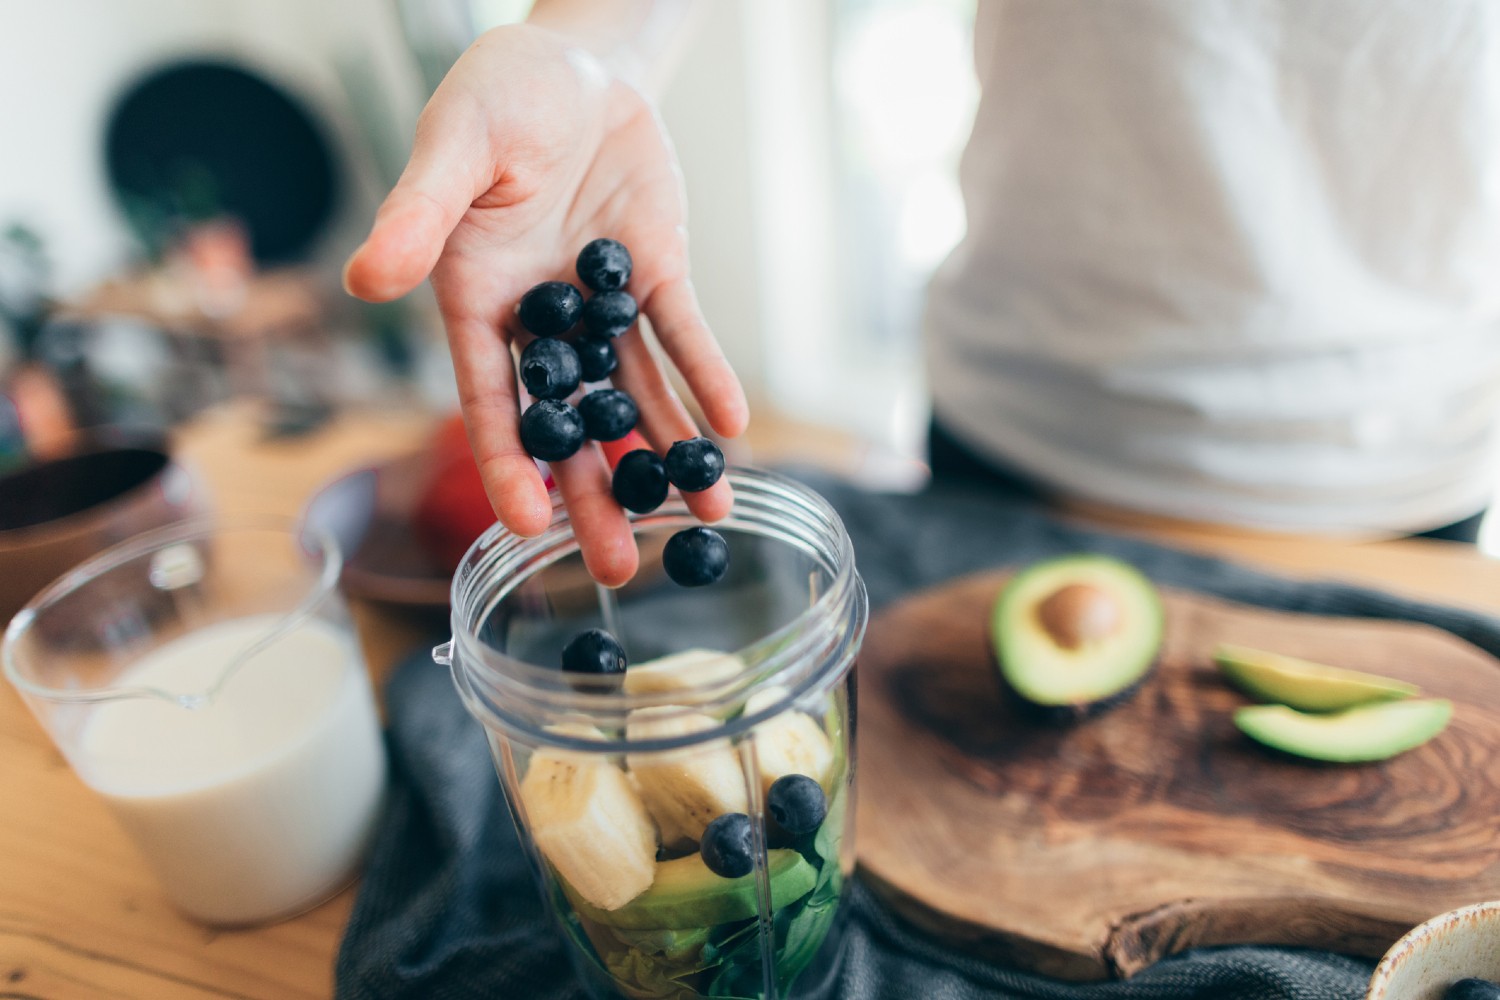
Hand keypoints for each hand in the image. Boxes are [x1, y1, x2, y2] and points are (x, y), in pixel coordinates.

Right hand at [343, 25, 747, 586]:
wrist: (575, 64)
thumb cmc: (496, 97)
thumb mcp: (453, 148)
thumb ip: (418, 214)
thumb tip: (364, 279)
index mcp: (476, 302)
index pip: (491, 401)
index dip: (509, 464)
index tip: (529, 528)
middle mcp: (539, 321)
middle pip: (569, 423)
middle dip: (597, 493)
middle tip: (623, 566)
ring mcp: (601, 305)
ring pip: (634, 394)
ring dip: (666, 453)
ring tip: (706, 516)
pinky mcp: (656, 276)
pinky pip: (682, 336)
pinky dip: (705, 378)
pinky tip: (730, 429)